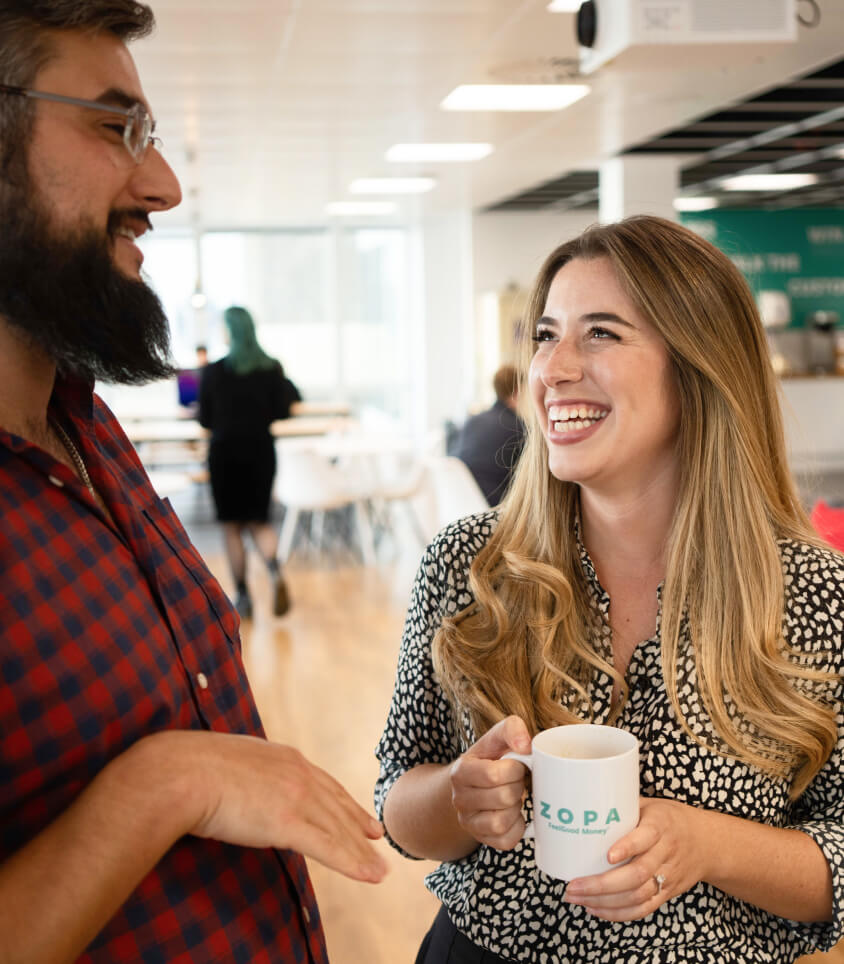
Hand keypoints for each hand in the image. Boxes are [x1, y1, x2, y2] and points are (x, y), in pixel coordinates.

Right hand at [142, 731, 387, 883]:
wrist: (180, 772)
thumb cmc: (190, 769)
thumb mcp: (230, 762)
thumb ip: (247, 773)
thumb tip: (242, 785)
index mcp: (283, 757)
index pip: (322, 782)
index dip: (342, 800)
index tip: (358, 813)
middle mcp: (297, 773)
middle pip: (336, 806)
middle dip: (358, 824)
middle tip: (377, 837)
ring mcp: (296, 796)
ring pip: (338, 830)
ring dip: (362, 853)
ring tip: (379, 869)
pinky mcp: (288, 821)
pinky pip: (329, 847)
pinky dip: (353, 863)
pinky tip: (370, 875)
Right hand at [449, 716, 531, 850]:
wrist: (472, 784)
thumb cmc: (490, 759)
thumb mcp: (496, 738)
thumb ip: (511, 729)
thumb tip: (526, 746)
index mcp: (461, 771)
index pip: (494, 774)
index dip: (514, 769)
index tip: (516, 764)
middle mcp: (459, 799)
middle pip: (503, 798)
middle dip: (518, 787)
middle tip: (516, 781)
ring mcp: (468, 822)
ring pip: (501, 823)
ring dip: (516, 808)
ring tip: (513, 796)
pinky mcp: (482, 839)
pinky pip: (506, 841)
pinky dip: (517, 827)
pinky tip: (514, 814)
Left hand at [563, 797, 708, 919]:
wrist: (708, 843)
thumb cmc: (671, 819)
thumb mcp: (651, 805)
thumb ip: (623, 807)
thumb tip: (585, 804)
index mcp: (661, 825)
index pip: (646, 838)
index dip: (628, 847)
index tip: (607, 855)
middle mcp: (666, 853)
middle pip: (637, 874)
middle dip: (602, 885)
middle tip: (574, 886)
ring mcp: (667, 876)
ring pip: (638, 896)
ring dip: (604, 901)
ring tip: (578, 898)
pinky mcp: (667, 894)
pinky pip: (643, 908)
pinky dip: (618, 913)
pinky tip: (595, 909)